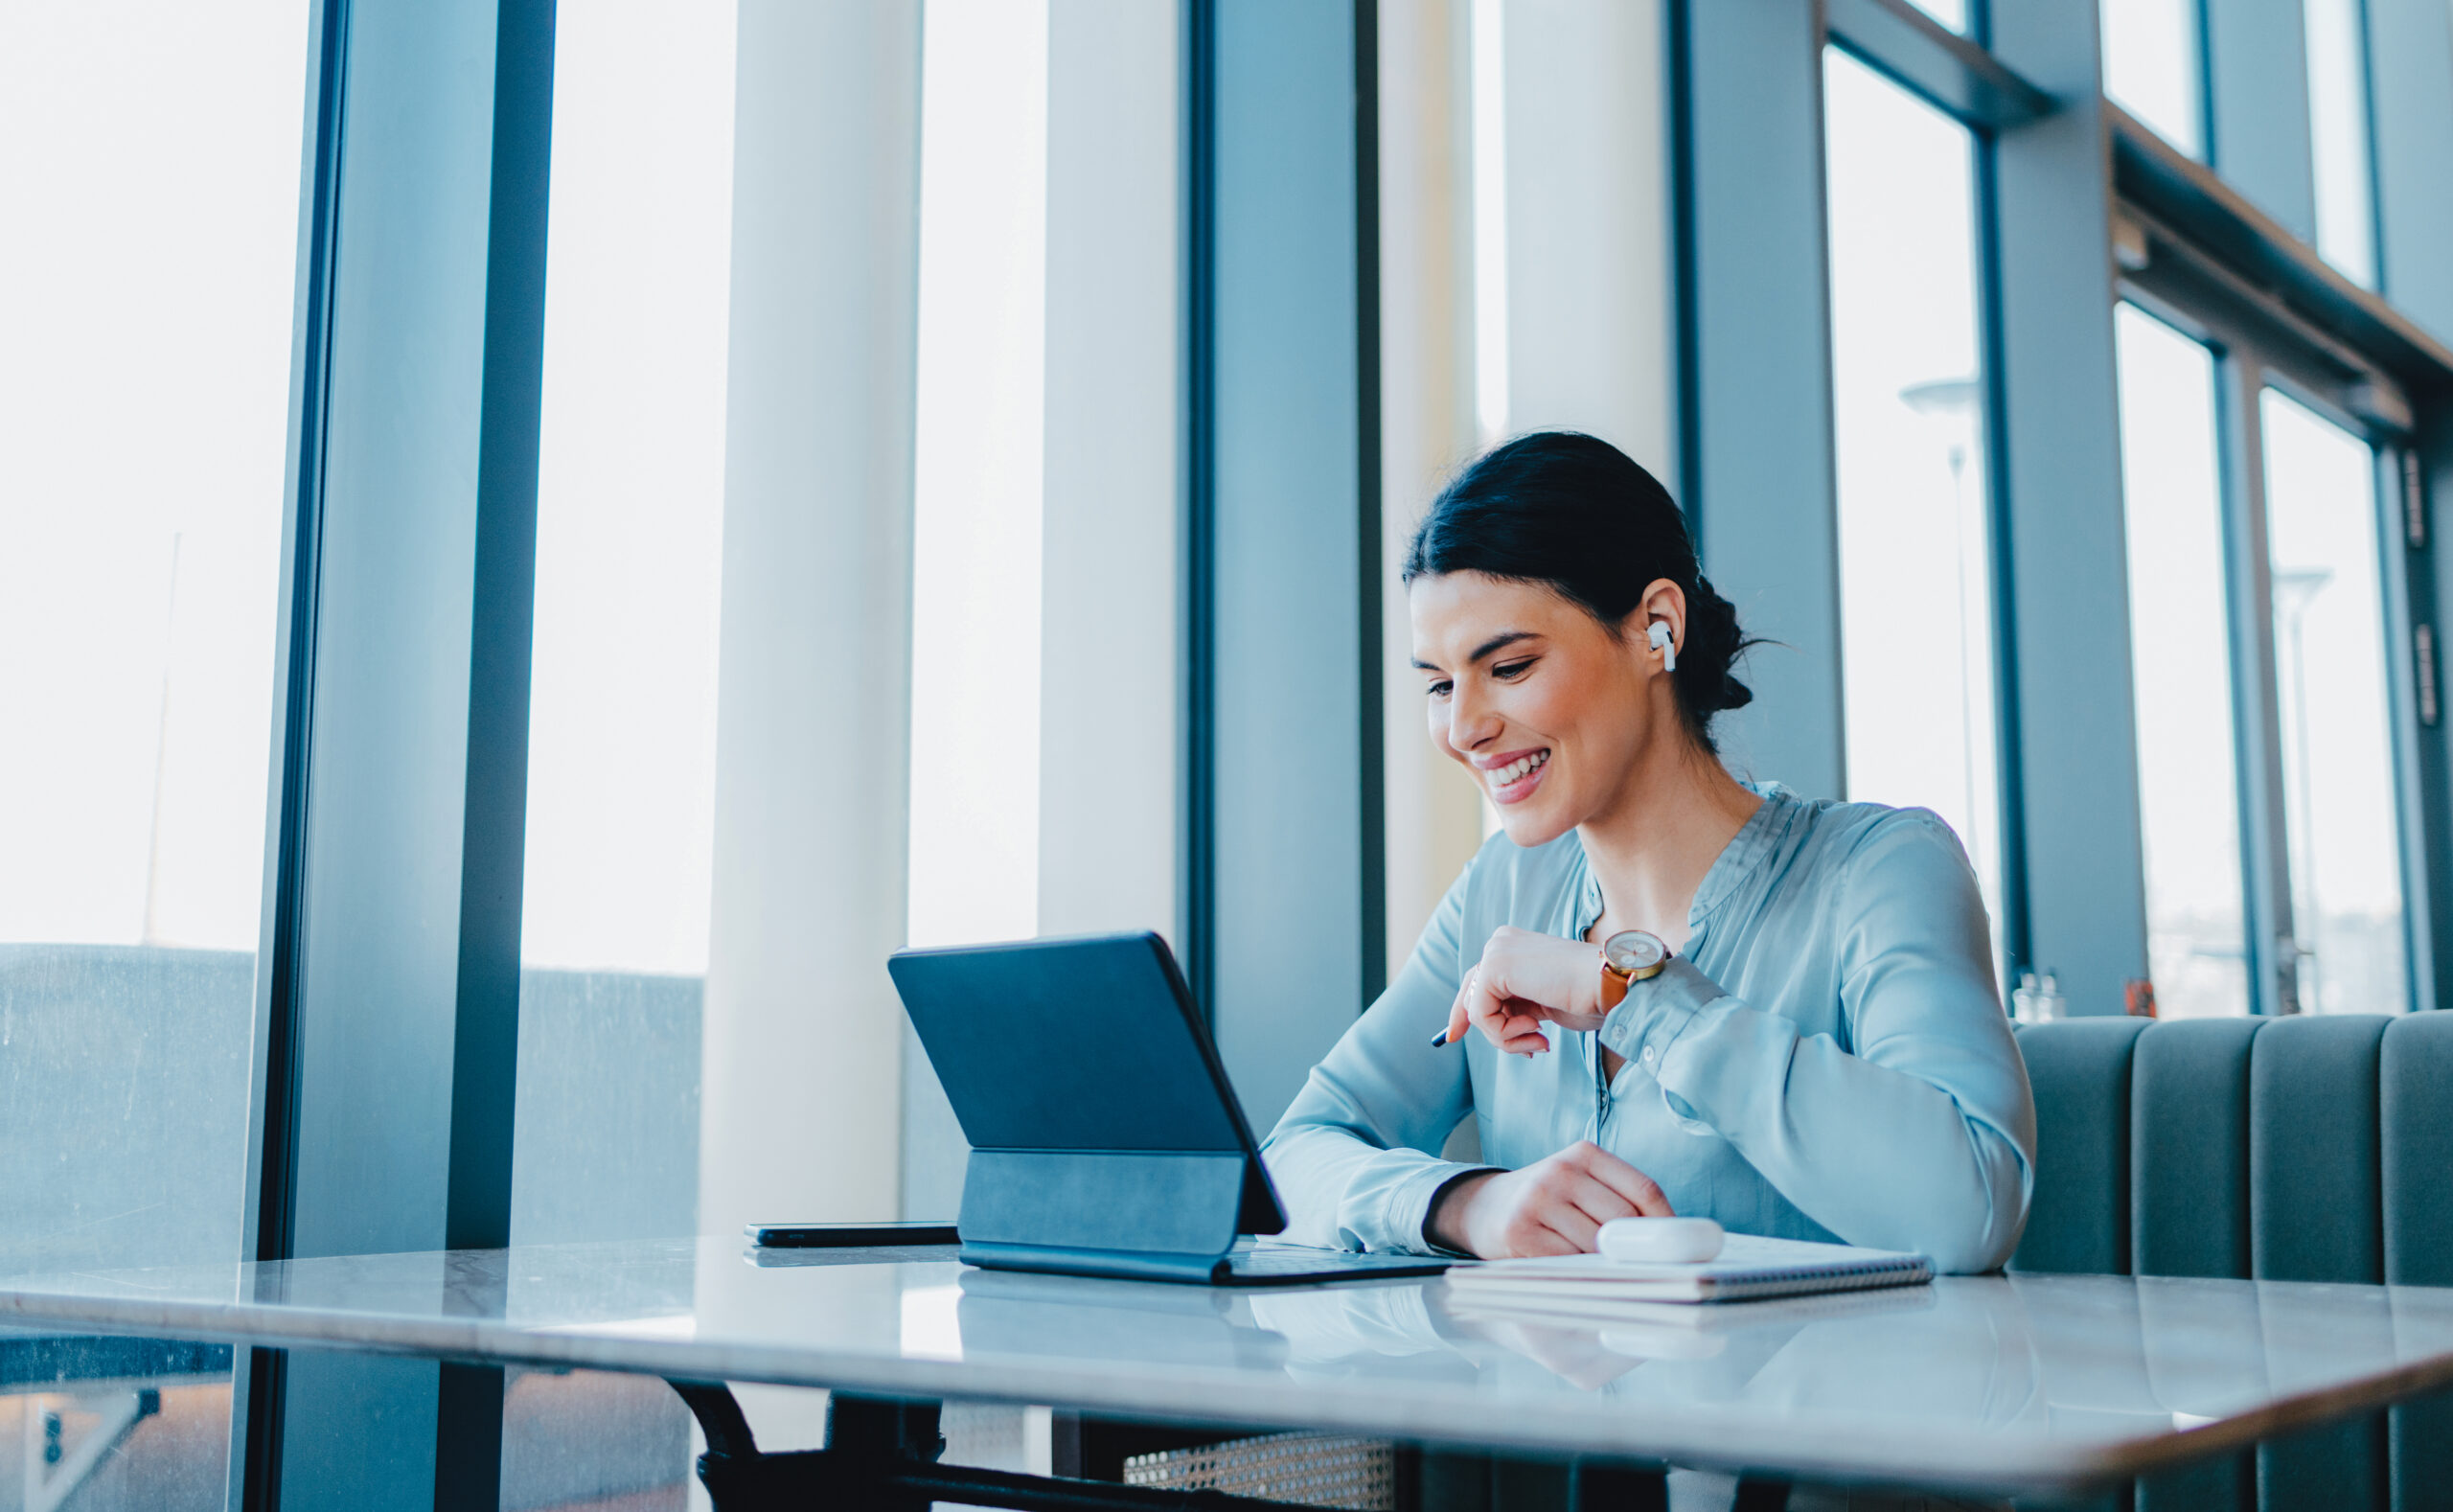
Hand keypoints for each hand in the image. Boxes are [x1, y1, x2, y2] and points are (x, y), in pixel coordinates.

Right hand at [1425, 1141, 1674, 1257]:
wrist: (1483, 1207)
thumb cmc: (1546, 1201)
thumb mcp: (1579, 1183)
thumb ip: (1618, 1199)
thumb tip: (1669, 1240)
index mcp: (1584, 1154)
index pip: (1644, 1190)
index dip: (1667, 1224)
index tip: (1678, 1249)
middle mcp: (1560, 1171)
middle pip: (1623, 1220)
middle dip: (1636, 1250)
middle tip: (1645, 1270)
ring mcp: (1537, 1201)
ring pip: (1596, 1245)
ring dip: (1607, 1266)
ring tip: (1606, 1273)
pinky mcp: (1518, 1233)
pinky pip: (1567, 1263)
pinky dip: (1581, 1276)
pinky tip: (1579, 1277)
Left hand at [1443, 925, 1610, 1054]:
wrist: (1610, 986)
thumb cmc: (1587, 997)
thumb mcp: (1541, 1002)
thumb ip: (1513, 1007)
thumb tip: (1482, 1023)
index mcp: (1512, 947)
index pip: (1476, 983)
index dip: (1464, 1014)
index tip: (1453, 1037)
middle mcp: (1500, 942)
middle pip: (1472, 1000)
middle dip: (1499, 1034)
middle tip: (1532, 1047)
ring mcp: (1496, 951)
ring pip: (1476, 1012)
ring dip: (1507, 1038)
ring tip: (1539, 1039)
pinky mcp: (1494, 966)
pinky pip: (1480, 1016)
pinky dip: (1505, 1034)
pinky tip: (1536, 1028)